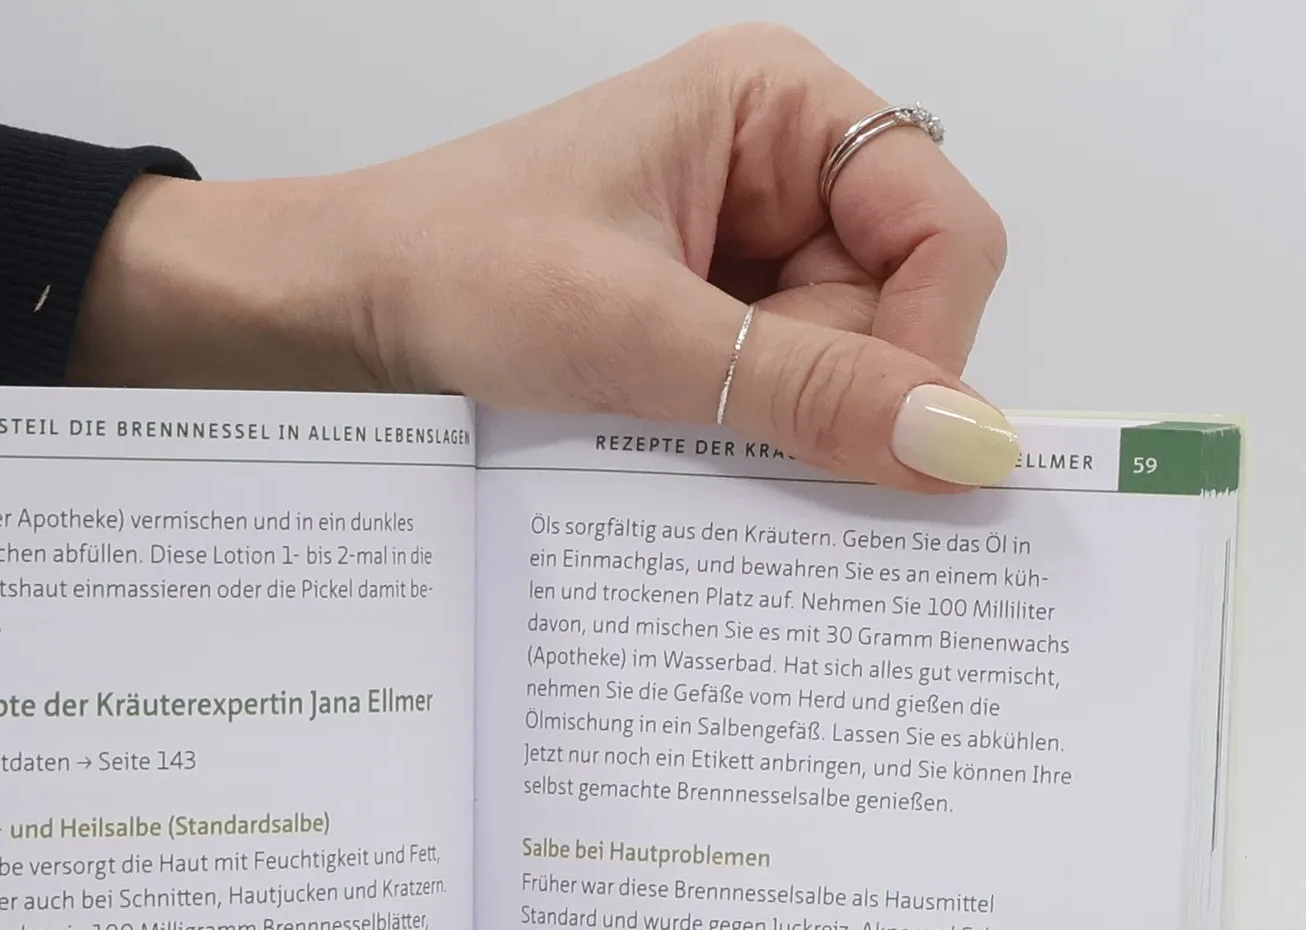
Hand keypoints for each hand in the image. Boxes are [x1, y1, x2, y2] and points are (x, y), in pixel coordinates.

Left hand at [72, 25, 1013, 488]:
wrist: (344, 311)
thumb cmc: (454, 270)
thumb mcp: (635, 334)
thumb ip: (803, 390)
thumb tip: (961, 445)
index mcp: (776, 107)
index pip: (942, 228)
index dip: (929, 345)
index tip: (887, 445)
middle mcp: (780, 169)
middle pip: (902, 308)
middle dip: (833, 388)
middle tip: (721, 417)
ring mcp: (749, 251)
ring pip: (846, 367)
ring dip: (780, 420)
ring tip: (667, 414)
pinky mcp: (714, 322)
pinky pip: (783, 395)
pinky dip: (748, 436)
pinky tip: (674, 434)